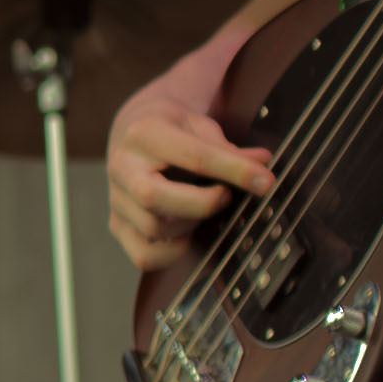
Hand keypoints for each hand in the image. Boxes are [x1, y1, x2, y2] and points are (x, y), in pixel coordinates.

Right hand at [104, 74, 272, 275]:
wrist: (133, 134)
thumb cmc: (173, 129)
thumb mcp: (200, 125)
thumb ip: (228, 148)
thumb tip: (263, 165)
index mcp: (144, 133)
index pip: (193, 157)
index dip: (234, 171)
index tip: (266, 182)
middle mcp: (121, 166)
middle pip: (153, 197)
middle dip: (201, 204)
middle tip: (226, 196)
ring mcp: (116, 199)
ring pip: (153, 228)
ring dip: (192, 224)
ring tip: (205, 208)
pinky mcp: (117, 224)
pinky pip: (144, 255)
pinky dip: (173, 253)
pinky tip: (187, 234)